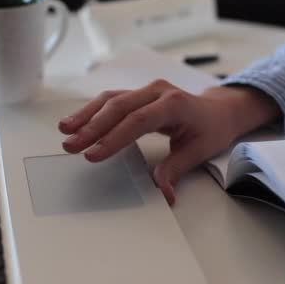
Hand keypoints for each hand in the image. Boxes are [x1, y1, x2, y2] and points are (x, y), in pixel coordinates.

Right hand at [59, 79, 280, 204]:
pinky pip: (112, 99)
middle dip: (92, 127)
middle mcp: (157, 91)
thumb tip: (162, 194)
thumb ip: (175, 170)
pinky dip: (93, 111)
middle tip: (71, 146)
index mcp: (174, 104)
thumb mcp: (198, 151)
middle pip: (118, 107)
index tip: (93, 155)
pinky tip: (77, 122)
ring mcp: (146, 90)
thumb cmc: (211, 129)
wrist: (219, 110)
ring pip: (110, 99)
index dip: (113, 138)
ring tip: (65, 131)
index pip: (137, 121)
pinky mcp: (138, 94)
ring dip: (86, 116)